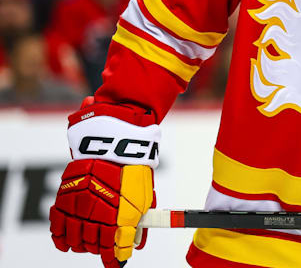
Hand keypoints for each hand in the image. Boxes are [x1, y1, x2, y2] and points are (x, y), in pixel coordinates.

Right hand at [50, 100, 158, 267]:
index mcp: (121, 216)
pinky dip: (60, 237)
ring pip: (75, 238)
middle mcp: (97, 213)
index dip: (113, 258)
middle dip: (99, 250)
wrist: (114, 143)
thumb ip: (139, 222)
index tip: (115, 263)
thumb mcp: (144, 197)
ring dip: (81, 246)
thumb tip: (137, 245)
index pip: (113, 247)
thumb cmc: (133, 170)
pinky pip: (57, 224)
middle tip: (103, 249)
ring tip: (86, 245)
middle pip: (93, 245)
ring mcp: (79, 206)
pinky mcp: (65, 198)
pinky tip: (65, 243)